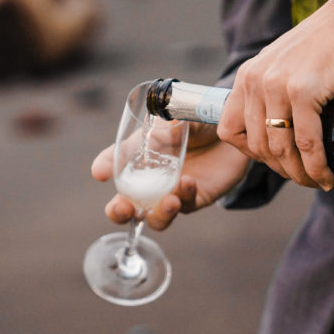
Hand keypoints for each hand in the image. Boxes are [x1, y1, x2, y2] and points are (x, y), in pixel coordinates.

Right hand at [92, 122, 250, 230]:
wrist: (233, 127)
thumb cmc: (199, 120)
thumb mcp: (177, 117)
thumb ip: (162, 125)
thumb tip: (153, 128)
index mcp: (140, 155)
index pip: (115, 163)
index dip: (104, 167)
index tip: (100, 172)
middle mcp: (152, 179)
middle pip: (126, 206)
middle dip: (119, 212)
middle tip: (123, 207)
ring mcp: (172, 192)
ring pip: (156, 217)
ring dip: (158, 213)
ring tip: (168, 200)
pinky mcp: (195, 198)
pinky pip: (186, 206)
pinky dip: (185, 197)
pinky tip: (188, 182)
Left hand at [218, 0, 333, 189]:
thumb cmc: (327, 45)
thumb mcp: (286, 67)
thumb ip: (275, 94)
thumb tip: (282, 135)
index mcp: (248, 76)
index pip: (230, 130)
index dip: (251, 154)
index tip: (275, 161)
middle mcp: (256, 81)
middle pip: (257, 145)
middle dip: (281, 169)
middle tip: (302, 178)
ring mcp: (278, 86)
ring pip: (280, 149)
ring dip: (299, 173)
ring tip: (316, 181)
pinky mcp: (304, 91)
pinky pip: (306, 142)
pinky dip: (316, 165)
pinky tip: (326, 175)